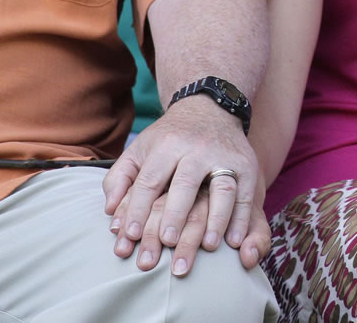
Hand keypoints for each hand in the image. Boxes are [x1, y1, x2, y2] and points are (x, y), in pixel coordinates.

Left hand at [102, 97, 268, 272]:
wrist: (210, 109)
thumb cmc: (169, 139)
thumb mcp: (140, 149)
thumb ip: (120, 178)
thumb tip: (109, 212)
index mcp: (167, 145)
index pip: (150, 180)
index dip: (139, 209)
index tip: (131, 237)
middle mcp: (197, 149)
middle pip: (185, 184)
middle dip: (175, 214)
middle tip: (166, 242)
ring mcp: (225, 157)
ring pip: (222, 189)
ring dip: (216, 219)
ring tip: (207, 248)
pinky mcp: (247, 165)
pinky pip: (246, 194)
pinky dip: (241, 219)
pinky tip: (233, 242)